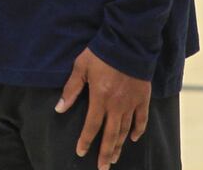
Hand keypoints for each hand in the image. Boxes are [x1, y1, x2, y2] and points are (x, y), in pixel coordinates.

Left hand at [57, 47, 151, 168]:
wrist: (128, 43)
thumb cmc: (100, 54)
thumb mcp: (80, 68)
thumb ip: (71, 90)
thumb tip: (59, 108)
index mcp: (100, 98)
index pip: (92, 126)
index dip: (85, 140)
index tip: (80, 152)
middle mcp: (117, 105)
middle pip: (111, 134)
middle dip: (105, 152)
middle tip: (102, 167)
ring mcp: (131, 103)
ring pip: (125, 130)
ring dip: (119, 145)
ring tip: (114, 157)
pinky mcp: (142, 98)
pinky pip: (141, 119)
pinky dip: (138, 130)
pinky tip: (133, 139)